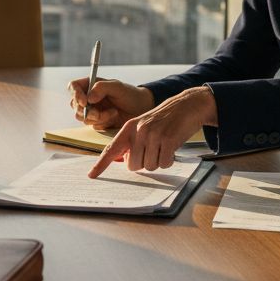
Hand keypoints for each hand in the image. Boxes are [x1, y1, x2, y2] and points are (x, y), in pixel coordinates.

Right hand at [66, 76, 153, 130]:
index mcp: (90, 85)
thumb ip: (102, 88)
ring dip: (97, 117)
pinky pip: (92, 124)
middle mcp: (88, 97)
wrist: (141, 109)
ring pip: (82, 117)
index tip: (84, 102)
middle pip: (74, 104)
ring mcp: (91, 110)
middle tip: (98, 113)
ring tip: (113, 112)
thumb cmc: (130, 94)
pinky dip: (102, 122)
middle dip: (86, 111)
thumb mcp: (118, 87)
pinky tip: (113, 116)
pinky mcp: (96, 121)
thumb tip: (88, 98)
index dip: (75, 94)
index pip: (73, 87)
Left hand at [88, 86, 216, 177]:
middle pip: (133, 165)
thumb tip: (125, 161)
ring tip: (163, 146)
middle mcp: (139, 131)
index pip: (112, 148)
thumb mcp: (144, 125)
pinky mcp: (168, 140)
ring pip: (150, 166)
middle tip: (153, 150)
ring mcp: (154, 135)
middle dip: (143, 163)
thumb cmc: (164, 119)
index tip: (92, 175)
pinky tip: (171, 148)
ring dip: (158, 161)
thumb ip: (132, 141)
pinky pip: (164, 163)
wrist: (187, 105)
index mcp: (129, 128)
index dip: (101, 164)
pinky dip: (168, 160)